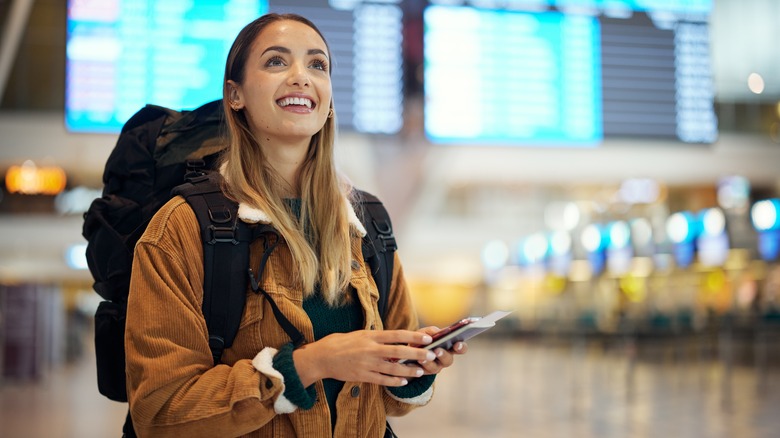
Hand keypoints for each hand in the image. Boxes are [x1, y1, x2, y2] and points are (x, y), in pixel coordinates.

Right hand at [292, 329, 435, 387]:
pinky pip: (382, 380)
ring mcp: (367, 363)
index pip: (396, 334)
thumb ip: (376, 337)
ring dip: (409, 370)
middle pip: (399, 351)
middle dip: (416, 354)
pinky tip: (403, 381)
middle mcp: (370, 349)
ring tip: (421, 371)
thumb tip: (394, 338)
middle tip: (431, 355)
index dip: (413, 336)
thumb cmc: (340, 343)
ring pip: (393, 368)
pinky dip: (394, 381)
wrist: (321, 357)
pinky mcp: (362, 376)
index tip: (427, 338)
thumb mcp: (359, 334)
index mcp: (370, 336)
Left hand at [414, 326, 467, 375]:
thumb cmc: (422, 339)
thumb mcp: (426, 332)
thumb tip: (438, 332)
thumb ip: (433, 331)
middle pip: (449, 360)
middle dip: (443, 355)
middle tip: (437, 350)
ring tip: (422, 358)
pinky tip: (415, 361)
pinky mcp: (425, 372)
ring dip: (429, 362)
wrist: (409, 349)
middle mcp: (445, 358)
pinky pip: (423, 372)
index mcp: (450, 347)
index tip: (457, 344)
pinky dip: (419, 366)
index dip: (461, 347)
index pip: (461, 348)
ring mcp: (436, 367)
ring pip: (435, 368)